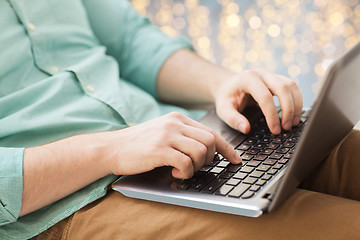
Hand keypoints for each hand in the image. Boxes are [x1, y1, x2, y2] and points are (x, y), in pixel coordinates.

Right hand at [99, 112, 240, 178]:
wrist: (112, 147)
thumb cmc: (139, 144)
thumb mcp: (163, 133)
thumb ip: (183, 136)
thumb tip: (207, 149)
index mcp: (178, 119)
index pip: (211, 131)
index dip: (227, 148)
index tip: (235, 159)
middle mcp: (175, 124)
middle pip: (210, 141)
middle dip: (211, 159)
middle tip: (199, 167)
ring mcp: (167, 135)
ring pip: (201, 151)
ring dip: (198, 167)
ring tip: (185, 171)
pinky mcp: (160, 149)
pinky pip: (186, 163)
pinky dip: (186, 173)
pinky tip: (175, 173)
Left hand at [214, 68, 302, 134]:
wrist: (227, 85)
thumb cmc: (226, 98)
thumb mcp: (223, 109)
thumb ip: (233, 119)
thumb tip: (246, 129)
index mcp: (247, 78)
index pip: (265, 96)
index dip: (272, 115)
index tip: (275, 130)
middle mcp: (262, 73)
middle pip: (283, 88)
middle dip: (288, 109)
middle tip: (286, 128)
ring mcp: (271, 74)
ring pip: (291, 86)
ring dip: (296, 105)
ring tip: (293, 123)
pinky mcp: (278, 79)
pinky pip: (293, 88)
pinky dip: (297, 101)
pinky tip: (295, 115)